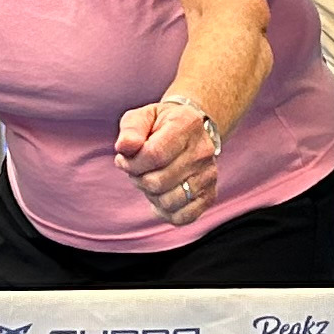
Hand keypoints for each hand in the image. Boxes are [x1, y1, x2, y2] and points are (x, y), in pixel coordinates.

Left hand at [116, 95, 225, 224]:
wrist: (192, 130)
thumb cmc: (161, 124)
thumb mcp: (142, 116)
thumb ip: (131, 129)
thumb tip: (125, 147)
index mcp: (186, 125)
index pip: (154, 154)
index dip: (131, 163)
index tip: (124, 159)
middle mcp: (202, 151)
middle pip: (158, 182)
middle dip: (138, 179)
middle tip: (137, 169)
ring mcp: (208, 175)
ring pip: (169, 202)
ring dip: (151, 195)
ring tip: (151, 179)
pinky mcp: (209, 195)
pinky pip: (183, 217)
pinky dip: (166, 211)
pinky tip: (161, 196)